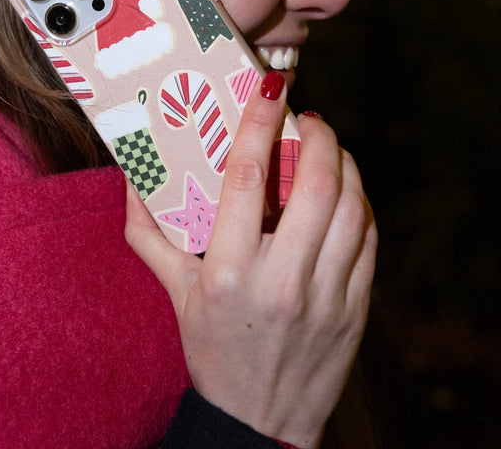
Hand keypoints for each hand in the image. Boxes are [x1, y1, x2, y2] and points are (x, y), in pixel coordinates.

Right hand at [125, 72, 376, 448]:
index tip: (270, 87)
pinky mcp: (355, 310)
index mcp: (228, 272)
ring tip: (328, 148)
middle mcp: (281, 280)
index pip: (247, 177)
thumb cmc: (212, 350)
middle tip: (308, 119)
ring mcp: (325, 297)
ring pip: (352, 208)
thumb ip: (147, 234)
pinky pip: (369, 240)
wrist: (261, 423)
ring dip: (345, 164)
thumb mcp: (173, 293)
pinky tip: (347, 191)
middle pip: (315, 186)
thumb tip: (132, 178)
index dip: (259, 122)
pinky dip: (362, 204)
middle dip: (318, 137)